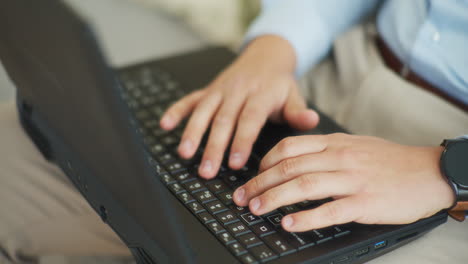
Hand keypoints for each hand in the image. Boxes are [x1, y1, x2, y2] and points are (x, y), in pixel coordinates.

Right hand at [160, 36, 318, 178]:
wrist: (265, 57)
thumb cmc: (278, 84)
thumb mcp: (294, 95)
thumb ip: (298, 111)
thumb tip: (311, 120)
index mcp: (260, 94)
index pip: (250, 119)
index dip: (241, 141)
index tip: (234, 163)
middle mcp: (237, 91)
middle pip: (223, 120)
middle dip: (213, 146)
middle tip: (207, 170)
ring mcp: (219, 90)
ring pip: (204, 111)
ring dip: (192, 133)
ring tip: (185, 154)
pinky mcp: (207, 90)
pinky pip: (190, 99)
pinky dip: (176, 111)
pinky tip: (165, 124)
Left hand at [233, 133, 454, 231]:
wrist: (428, 171)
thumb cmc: (390, 160)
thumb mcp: (354, 144)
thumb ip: (325, 149)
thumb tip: (295, 159)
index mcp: (335, 142)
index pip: (289, 146)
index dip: (265, 161)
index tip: (253, 174)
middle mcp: (339, 158)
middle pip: (289, 167)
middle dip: (260, 182)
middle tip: (241, 196)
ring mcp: (352, 180)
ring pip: (303, 186)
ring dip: (274, 199)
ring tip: (256, 209)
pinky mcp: (364, 202)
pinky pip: (329, 210)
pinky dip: (305, 218)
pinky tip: (288, 224)